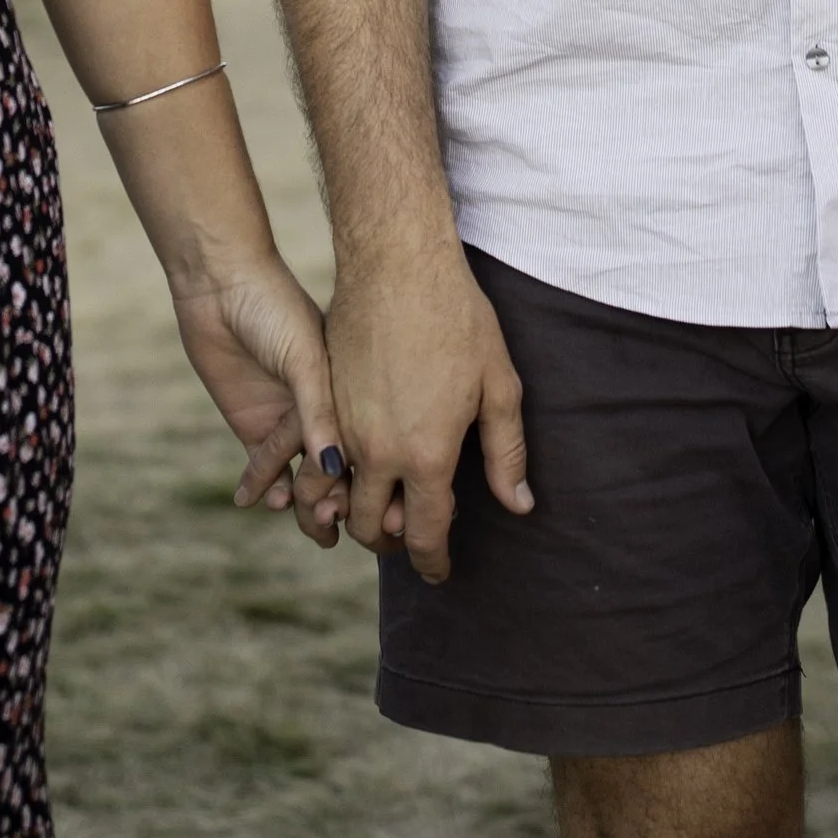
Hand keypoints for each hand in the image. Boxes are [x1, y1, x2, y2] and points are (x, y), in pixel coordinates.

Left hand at [172, 255, 348, 545]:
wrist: (220, 284)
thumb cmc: (273, 309)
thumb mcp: (305, 358)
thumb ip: (319, 413)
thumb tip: (337, 470)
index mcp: (348, 390)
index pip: (366, 447)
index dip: (372, 481)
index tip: (379, 510)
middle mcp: (322, 410)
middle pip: (338, 471)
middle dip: (340, 501)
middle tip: (334, 522)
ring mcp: (286, 420)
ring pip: (303, 479)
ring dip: (307, 505)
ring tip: (309, 522)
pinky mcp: (252, 425)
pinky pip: (266, 471)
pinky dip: (271, 491)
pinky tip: (273, 503)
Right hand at [327, 238, 531, 581]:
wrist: (396, 265)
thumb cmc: (458, 319)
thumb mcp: (498, 387)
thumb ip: (505, 453)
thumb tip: (517, 505)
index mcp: (426, 455)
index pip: (426, 534)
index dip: (434, 562)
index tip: (439, 572)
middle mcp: (377, 452)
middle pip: (373, 527)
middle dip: (392, 544)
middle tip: (413, 539)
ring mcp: (341, 427)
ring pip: (337, 497)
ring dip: (355, 513)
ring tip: (381, 508)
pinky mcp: (322, 400)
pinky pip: (319, 458)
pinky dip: (333, 476)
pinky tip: (355, 466)